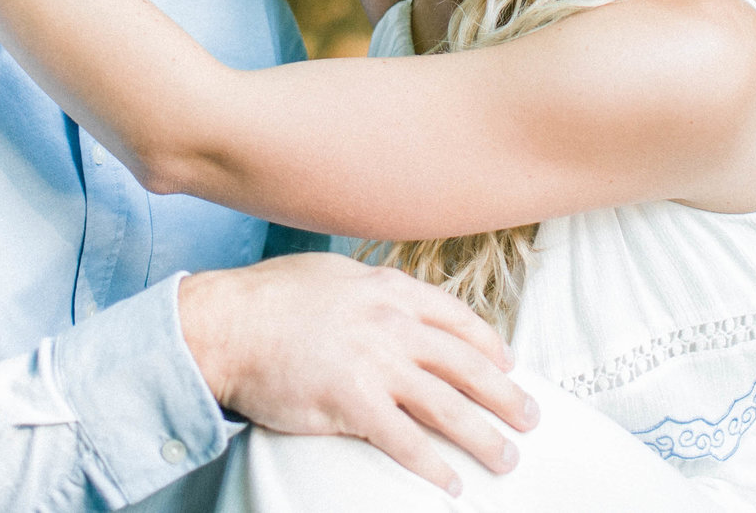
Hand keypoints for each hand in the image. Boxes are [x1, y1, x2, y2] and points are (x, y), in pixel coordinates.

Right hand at [178, 255, 536, 493]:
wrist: (225, 325)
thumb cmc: (269, 299)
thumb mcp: (332, 274)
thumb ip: (370, 288)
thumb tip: (391, 298)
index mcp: (390, 290)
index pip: (458, 319)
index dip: (490, 345)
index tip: (508, 364)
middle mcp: (393, 324)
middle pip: (468, 364)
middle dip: (506, 394)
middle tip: (530, 416)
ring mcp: (376, 363)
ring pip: (448, 405)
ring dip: (483, 436)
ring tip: (506, 457)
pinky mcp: (353, 402)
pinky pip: (405, 441)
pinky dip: (433, 465)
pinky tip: (450, 481)